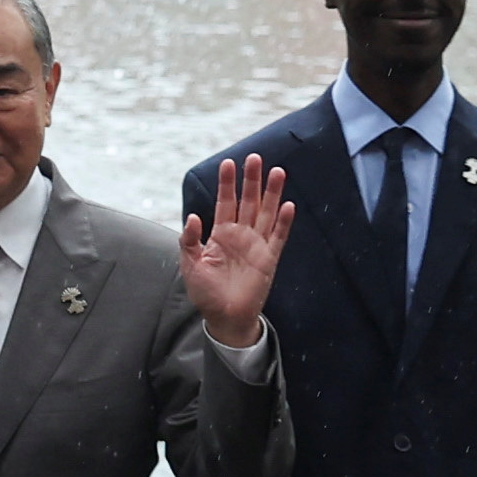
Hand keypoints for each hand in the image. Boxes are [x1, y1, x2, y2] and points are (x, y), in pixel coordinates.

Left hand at [180, 154, 293, 344]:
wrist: (224, 318)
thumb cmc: (206, 293)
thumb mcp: (190, 265)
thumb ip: (189, 241)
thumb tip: (192, 217)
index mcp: (220, 234)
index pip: (225, 202)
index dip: (227, 184)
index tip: (228, 163)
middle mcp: (240, 235)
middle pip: (248, 202)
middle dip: (251, 180)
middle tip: (255, 158)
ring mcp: (256, 246)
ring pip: (266, 213)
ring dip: (271, 194)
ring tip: (277, 172)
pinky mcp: (269, 259)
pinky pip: (278, 237)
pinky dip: (283, 222)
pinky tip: (287, 206)